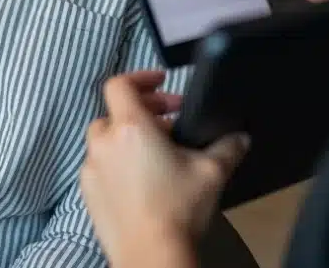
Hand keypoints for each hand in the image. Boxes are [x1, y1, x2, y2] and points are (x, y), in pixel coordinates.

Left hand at [80, 71, 248, 267]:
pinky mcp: (87, 193)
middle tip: (170, 122)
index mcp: (130, 128)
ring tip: (157, 153)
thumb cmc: (178, 210)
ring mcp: (91, 169)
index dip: (140, 78)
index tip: (162, 84)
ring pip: (105, 139)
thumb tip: (241, 137)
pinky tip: (141, 179)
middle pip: (115, 111)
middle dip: (142, 111)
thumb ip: (227, 147)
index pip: (119, 84)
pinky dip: (116, 162)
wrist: (151, 257)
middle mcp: (104, 143)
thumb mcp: (211, 172)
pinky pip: (99, 165)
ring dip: (128, 137)